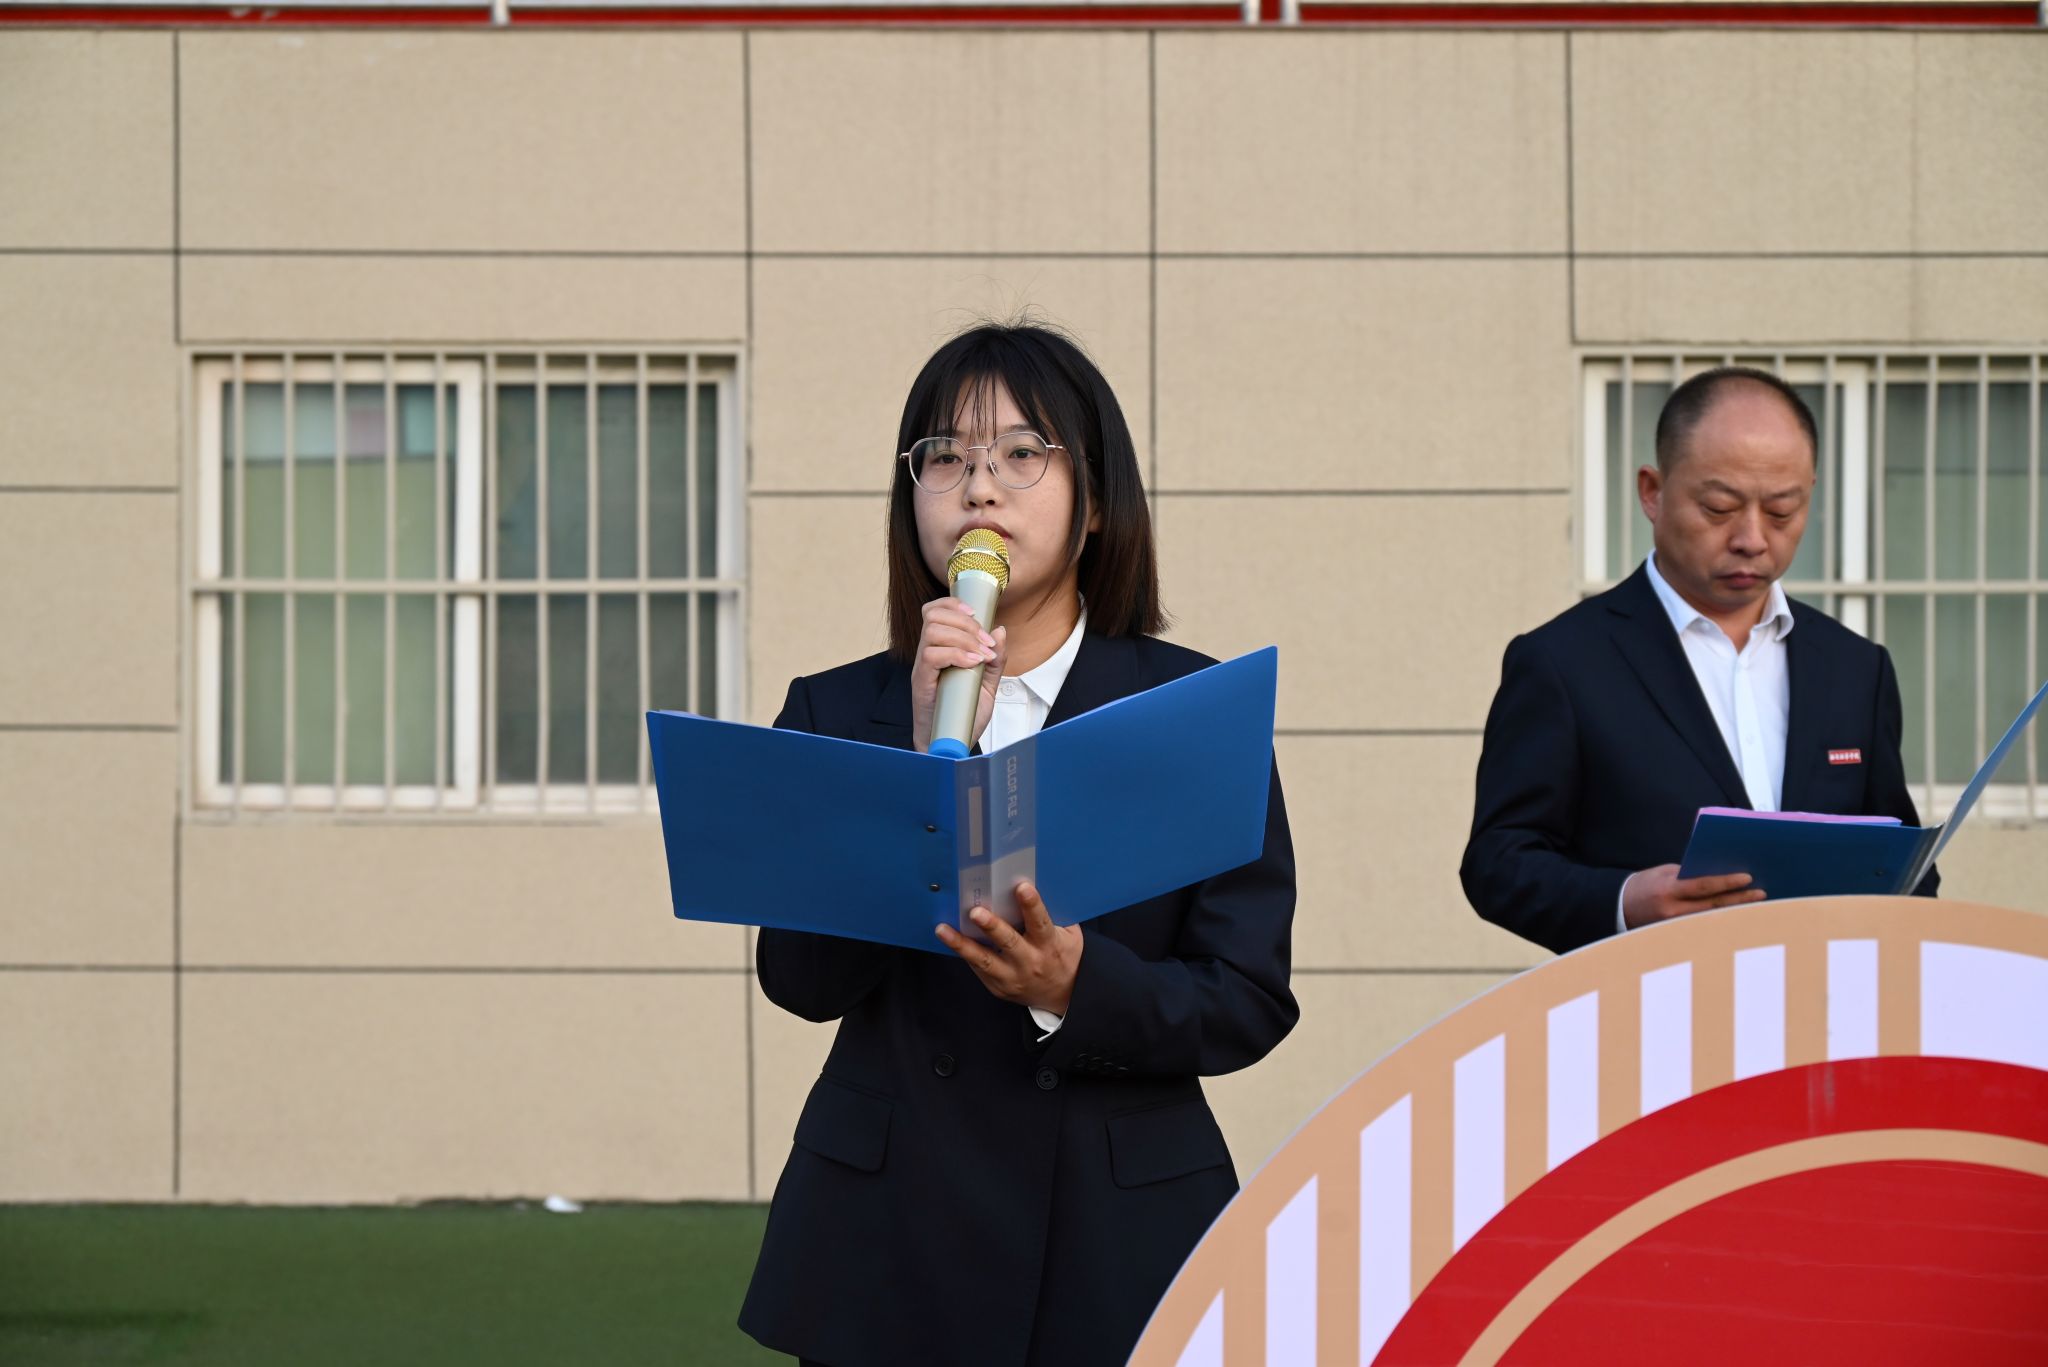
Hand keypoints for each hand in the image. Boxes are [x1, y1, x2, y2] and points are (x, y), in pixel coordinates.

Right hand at [910, 597, 1006, 753]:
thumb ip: (995, 660)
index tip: (976, 614)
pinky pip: (932, 655)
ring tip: (982, 655)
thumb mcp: (987, 685)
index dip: (953, 603)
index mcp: (940, 649)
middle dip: (967, 624)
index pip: (935, 611)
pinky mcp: (921, 682)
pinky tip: (973, 664)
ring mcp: (923, 668)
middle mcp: (927, 654)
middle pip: (934, 616)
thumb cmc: (963, 716)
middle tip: (987, 643)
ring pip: (932, 631)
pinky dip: (957, 655)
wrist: (951, 744)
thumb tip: (1000, 631)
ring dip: (964, 638)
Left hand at [934, 881, 1083, 1015]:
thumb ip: (1052, 915)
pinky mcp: (998, 987)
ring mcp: (1012, 978)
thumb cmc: (1064, 955)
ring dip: (962, 944)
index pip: (1041, 924)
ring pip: (984, 960)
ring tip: (943, 930)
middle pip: (1009, 943)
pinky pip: (978, 968)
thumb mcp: (1069, 935)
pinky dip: (964, 953)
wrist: (1063, 995)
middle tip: (975, 912)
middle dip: (991, 927)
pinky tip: (949, 939)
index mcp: (1049, 945)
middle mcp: (1030, 962)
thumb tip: (1031, 885)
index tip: (1022, 887)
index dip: (1032, 905)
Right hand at [1622, 864, 1766, 928]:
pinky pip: (1705, 926)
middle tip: (1762, 893)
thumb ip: (1689, 875)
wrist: (1620, 907)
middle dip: (1739, 899)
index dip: (1726, 882)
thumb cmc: (1646, 884)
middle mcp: (1671, 911)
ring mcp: (1675, 926)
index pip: (1702, 886)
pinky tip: (1738, 914)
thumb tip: (1719, 875)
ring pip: (1713, 919)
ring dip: (1735, 910)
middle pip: (1713, 906)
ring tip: (1756, 903)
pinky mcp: (1677, 934)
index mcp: (1666, 890)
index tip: (1747, 877)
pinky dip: (1723, 919)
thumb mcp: (1664, 873)